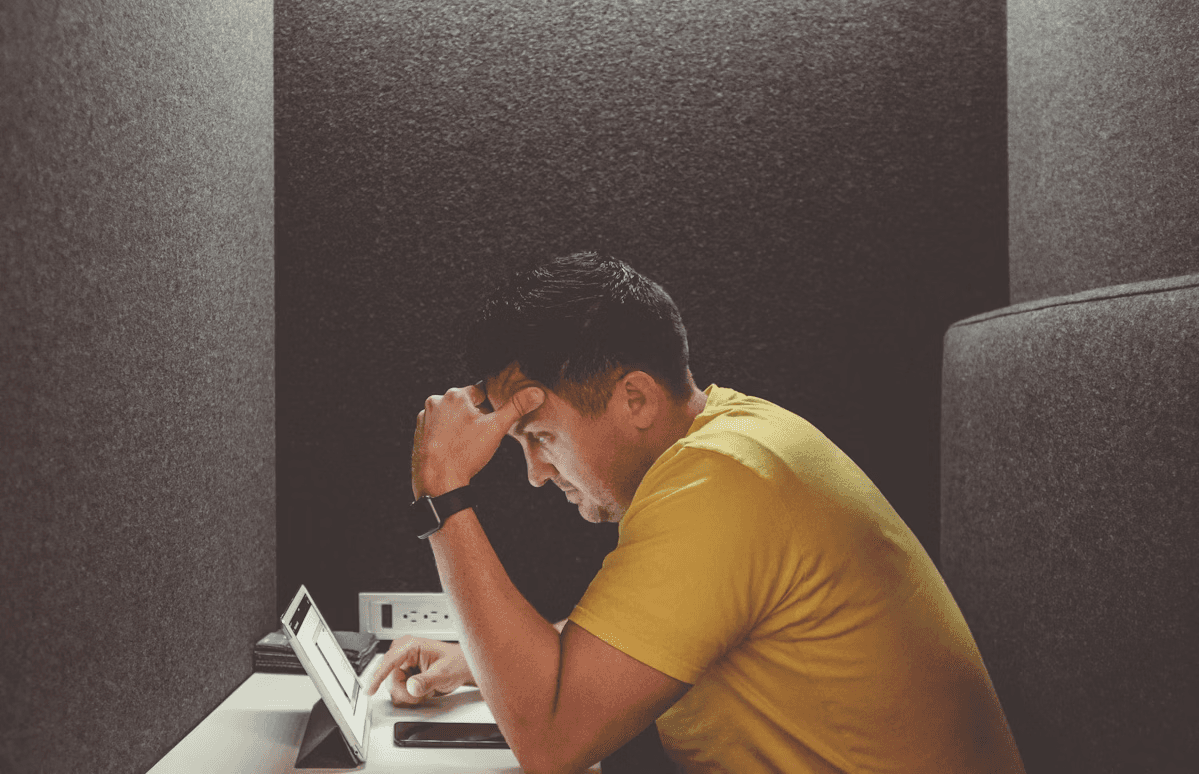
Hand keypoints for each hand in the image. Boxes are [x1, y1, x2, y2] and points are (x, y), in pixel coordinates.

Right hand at [367, 636, 474, 704]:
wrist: (463, 667)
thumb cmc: (456, 663)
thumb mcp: (443, 673)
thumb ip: (426, 681)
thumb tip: (411, 687)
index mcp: (412, 646)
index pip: (388, 662)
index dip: (378, 676)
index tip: (370, 690)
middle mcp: (404, 652)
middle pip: (390, 678)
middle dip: (404, 691)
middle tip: (420, 694)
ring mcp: (404, 663)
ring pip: (393, 686)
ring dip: (407, 694)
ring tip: (424, 690)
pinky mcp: (405, 673)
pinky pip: (398, 689)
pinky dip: (408, 695)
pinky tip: (420, 691)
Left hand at [412, 382, 544, 497]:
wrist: (438, 480)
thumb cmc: (464, 453)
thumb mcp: (496, 428)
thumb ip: (516, 407)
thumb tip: (535, 392)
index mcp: (455, 395)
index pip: (481, 392)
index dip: (490, 408)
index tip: (491, 422)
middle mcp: (437, 402)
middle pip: (465, 405)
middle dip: (475, 418)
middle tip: (480, 437)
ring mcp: (425, 417)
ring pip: (452, 417)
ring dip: (461, 427)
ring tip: (467, 445)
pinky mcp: (419, 432)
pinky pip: (439, 429)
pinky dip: (448, 436)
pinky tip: (455, 449)